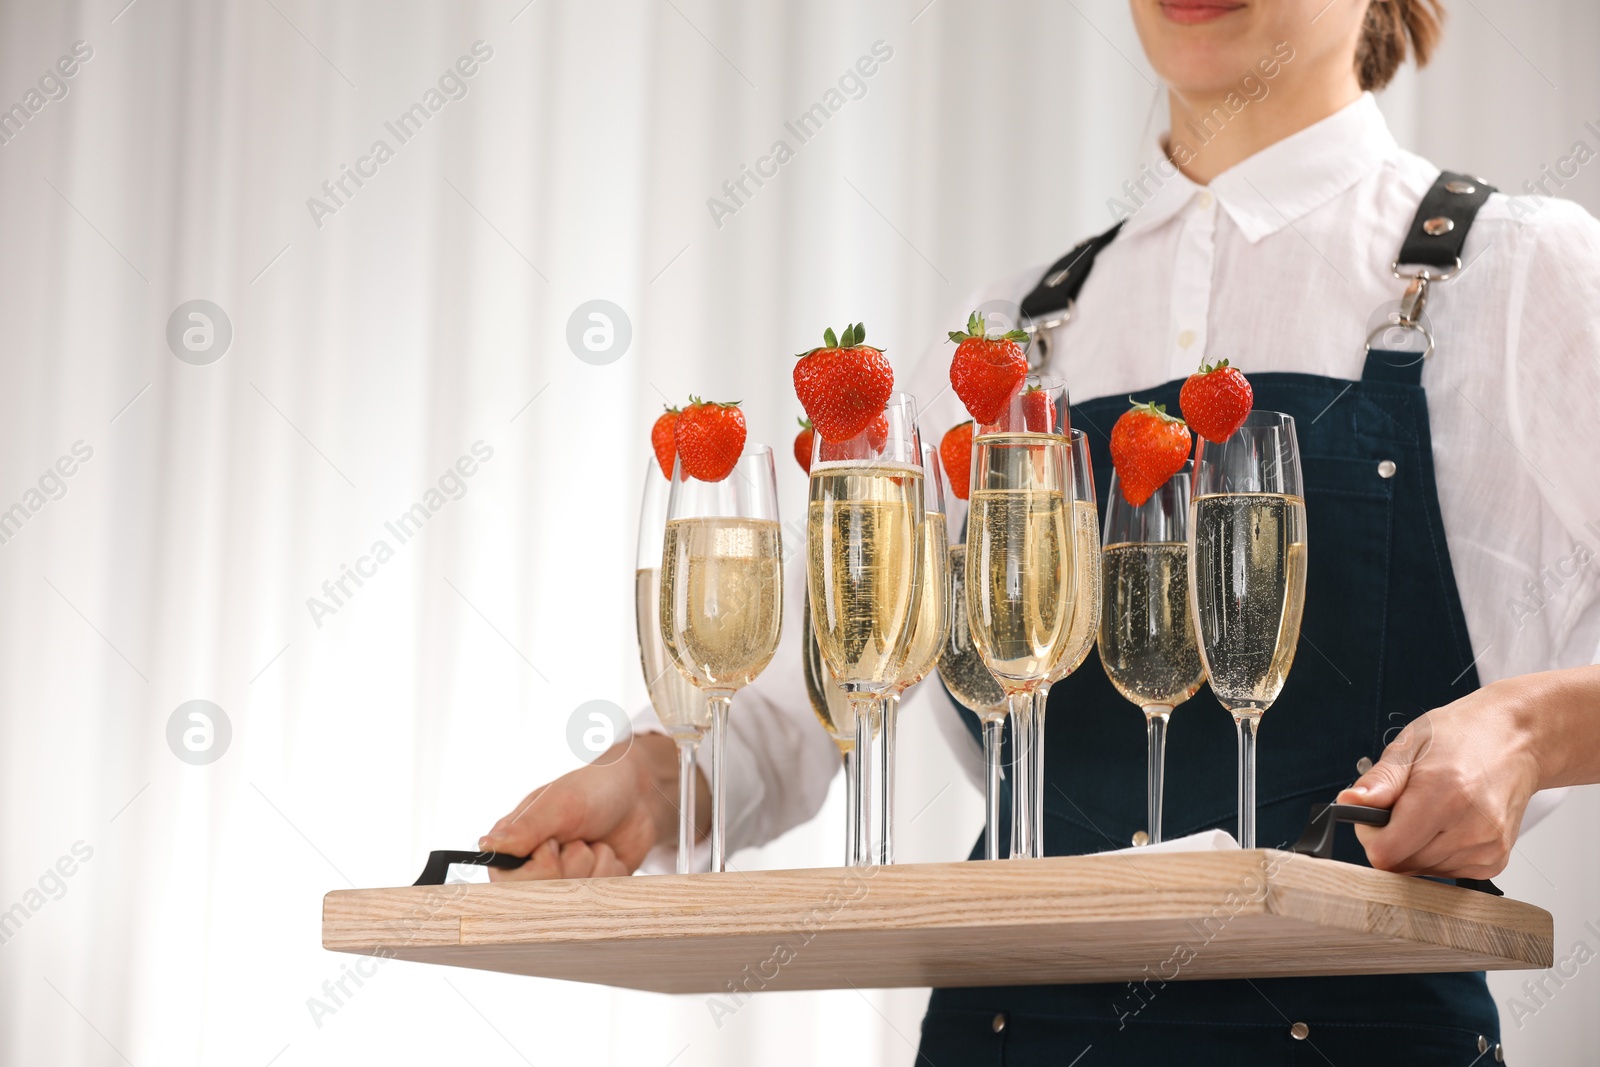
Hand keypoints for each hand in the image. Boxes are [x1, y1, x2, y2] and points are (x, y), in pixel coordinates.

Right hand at [479, 733, 707, 879]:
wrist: (637, 793)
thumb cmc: (592, 790)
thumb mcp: (560, 803)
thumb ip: (526, 828)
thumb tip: (486, 846)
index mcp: (514, 844)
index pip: (506, 883)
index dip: (538, 869)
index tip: (554, 843)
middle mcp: (533, 867)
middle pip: (544, 896)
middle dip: (573, 863)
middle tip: (579, 837)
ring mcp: (563, 881)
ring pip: (575, 899)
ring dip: (594, 865)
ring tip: (594, 841)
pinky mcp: (590, 891)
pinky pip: (600, 898)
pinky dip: (610, 871)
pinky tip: (609, 852)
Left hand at [1335, 676, 1542, 879]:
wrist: (1516, 739)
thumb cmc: (1463, 736)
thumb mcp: (1409, 745)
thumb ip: (1378, 782)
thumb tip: (1348, 803)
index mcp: (1443, 795)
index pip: (1387, 852)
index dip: (1369, 835)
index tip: (1373, 814)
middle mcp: (1471, 827)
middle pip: (1402, 864)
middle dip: (1391, 839)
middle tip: (1403, 806)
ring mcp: (1487, 847)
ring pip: (1423, 870)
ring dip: (1414, 846)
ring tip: (1430, 810)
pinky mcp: (1496, 860)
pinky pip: (1447, 871)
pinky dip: (1437, 852)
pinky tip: (1446, 824)